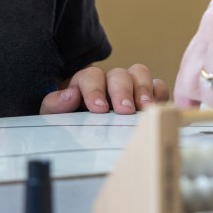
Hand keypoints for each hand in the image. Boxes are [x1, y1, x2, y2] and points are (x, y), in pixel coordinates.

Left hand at [41, 63, 169, 114]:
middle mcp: (109, 80)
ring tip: (145, 108)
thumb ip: (55, 105)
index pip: (90, 76)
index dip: (94, 90)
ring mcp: (131, 86)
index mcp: (85, 83)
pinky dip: (158, 93)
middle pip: (118, 73)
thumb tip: (70, 95)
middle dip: (121, 91)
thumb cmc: (69, 124)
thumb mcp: (53, 117)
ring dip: (143, 89)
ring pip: (139, 73)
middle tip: (124, 110)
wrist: (84, 139)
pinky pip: (157, 86)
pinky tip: (156, 107)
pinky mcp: (148, 95)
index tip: (99, 108)